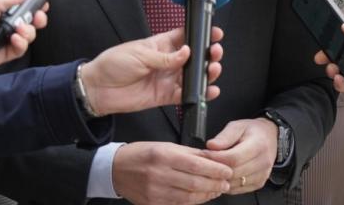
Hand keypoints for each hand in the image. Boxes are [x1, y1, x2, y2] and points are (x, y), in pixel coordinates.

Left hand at [0, 0, 48, 74]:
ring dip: (28, 31)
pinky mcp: (0, 54)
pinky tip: (15, 39)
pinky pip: (18, 50)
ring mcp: (0, 38)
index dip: (33, 5)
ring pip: (26, 35)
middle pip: (27, 21)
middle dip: (36, 18)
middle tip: (38, 17)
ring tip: (20, 29)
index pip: (20, 5)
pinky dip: (20, 44)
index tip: (42, 4)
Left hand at [82, 26, 223, 115]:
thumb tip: (186, 52)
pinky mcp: (165, 96)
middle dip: (207, 54)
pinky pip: (186, 95)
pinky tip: (210, 90)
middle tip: (215, 53)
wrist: (99, 89)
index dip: (200, 35)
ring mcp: (167, 79)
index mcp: (159, 45)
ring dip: (206, 74)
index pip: (184, 37)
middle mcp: (166, 61)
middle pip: (193, 57)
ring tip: (214, 70)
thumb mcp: (139, 54)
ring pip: (193, 76)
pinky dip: (199, 93)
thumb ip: (165, 57)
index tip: (214, 33)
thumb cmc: (113, 64)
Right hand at [112, 142, 231, 204]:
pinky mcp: (153, 204)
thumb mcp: (165, 146)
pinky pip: (179, 204)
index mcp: (163, 155)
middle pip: (195, 183)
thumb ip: (189, 152)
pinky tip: (201, 197)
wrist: (115, 169)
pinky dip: (193, 201)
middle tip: (227, 183)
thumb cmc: (141, 154)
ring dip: (207, 194)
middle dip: (214, 184)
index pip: (196, 164)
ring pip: (189, 197)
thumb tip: (212, 157)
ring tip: (217, 190)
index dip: (215, 170)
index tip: (228, 170)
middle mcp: (159, 174)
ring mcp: (155, 192)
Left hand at [205, 118, 277, 193]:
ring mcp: (262, 175)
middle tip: (206, 161)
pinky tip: (223, 174)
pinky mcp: (259, 183)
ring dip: (221, 177)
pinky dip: (227, 184)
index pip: (234, 158)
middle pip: (233, 172)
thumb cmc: (252, 131)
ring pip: (234, 183)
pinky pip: (237, 189)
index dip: (216, 158)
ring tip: (213, 167)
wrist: (270, 137)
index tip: (205, 153)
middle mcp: (263, 162)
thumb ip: (224, 136)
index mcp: (258, 145)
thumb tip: (211, 146)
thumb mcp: (237, 126)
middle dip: (216, 168)